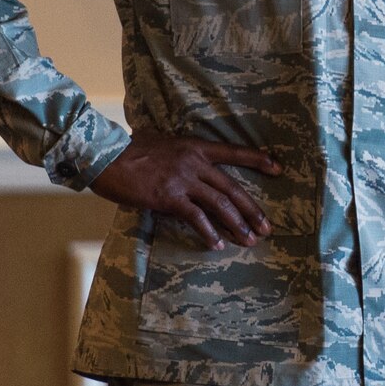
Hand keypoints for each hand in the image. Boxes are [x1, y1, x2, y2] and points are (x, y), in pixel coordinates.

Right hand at [87, 128, 280, 249]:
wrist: (106, 156)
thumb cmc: (129, 149)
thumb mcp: (161, 141)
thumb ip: (179, 151)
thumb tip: (185, 158)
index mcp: (195, 147)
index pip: (234, 152)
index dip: (258, 160)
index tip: (278, 168)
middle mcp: (195, 162)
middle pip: (232, 187)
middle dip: (252, 209)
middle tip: (266, 227)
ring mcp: (183, 180)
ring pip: (220, 204)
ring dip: (237, 224)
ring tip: (249, 240)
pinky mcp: (169, 198)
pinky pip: (196, 218)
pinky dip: (209, 232)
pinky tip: (217, 244)